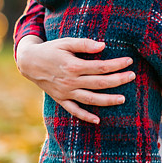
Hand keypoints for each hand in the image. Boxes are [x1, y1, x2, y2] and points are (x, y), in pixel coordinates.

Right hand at [15, 35, 135, 123]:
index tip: (129, 61)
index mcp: (73, 66)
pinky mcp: (60, 99)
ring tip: (123, 99)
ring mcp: (65, 92)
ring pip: (90, 99)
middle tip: (132, 76)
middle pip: (99, 83)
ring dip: (107, 100)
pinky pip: (73, 110)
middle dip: (118, 80)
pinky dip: (85, 116)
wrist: (29, 62)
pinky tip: (98, 120)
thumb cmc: (51, 49)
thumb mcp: (66, 42)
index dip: (116, 64)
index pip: (101, 67)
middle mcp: (70, 81)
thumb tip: (103, 46)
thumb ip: (84, 44)